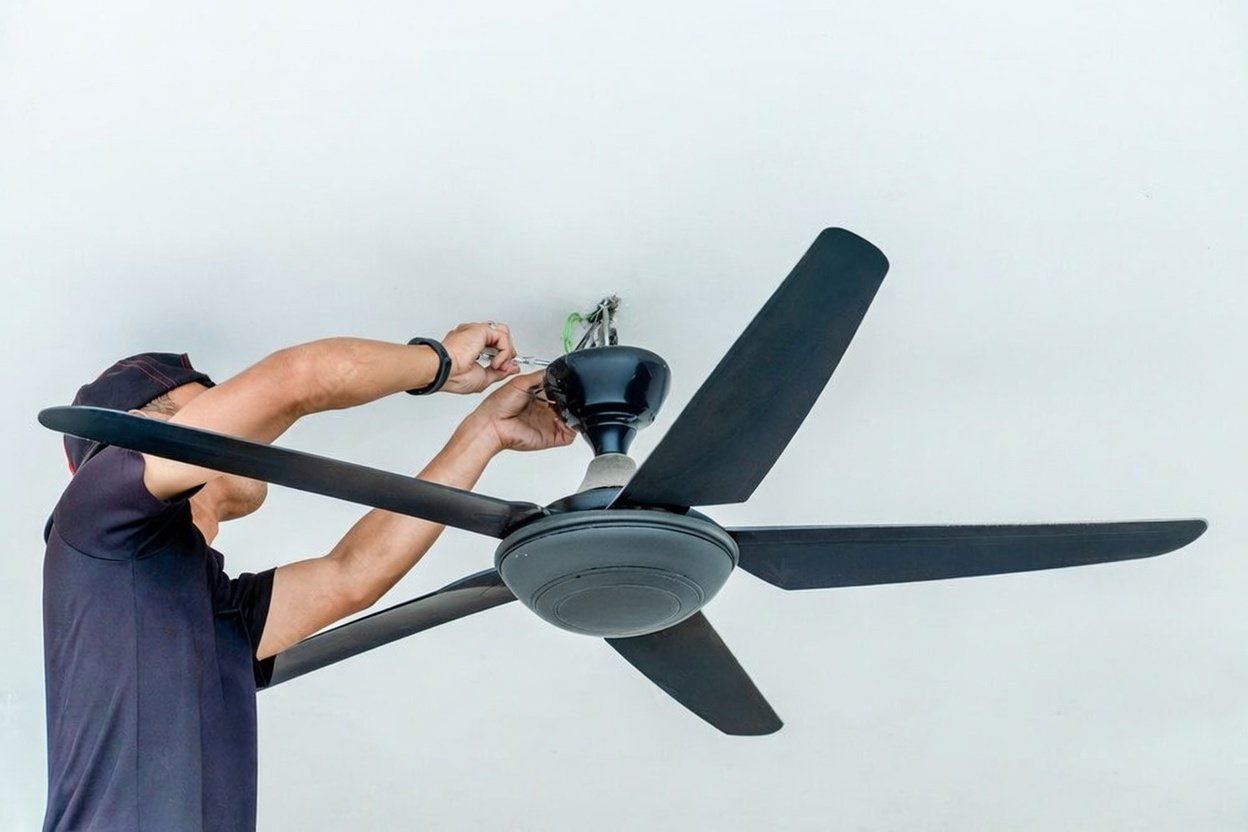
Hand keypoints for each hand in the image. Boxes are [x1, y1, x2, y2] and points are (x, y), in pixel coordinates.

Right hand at [440, 322, 520, 393]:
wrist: (445, 371)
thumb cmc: (454, 376)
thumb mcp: (483, 378)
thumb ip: (500, 372)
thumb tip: (513, 368)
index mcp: (470, 346)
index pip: (493, 344)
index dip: (503, 355)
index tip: (503, 368)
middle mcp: (472, 337)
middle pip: (499, 337)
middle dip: (506, 354)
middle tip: (502, 368)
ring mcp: (476, 332)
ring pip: (503, 335)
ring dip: (506, 352)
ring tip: (499, 365)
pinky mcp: (481, 330)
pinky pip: (502, 337)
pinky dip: (504, 352)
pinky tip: (496, 363)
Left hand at [464, 371, 578, 452]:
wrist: (493, 424)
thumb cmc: (499, 404)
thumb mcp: (521, 381)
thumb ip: (540, 376)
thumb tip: (556, 371)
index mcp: (539, 396)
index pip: (560, 391)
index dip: (565, 387)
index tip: (568, 383)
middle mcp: (545, 410)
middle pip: (568, 404)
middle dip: (571, 399)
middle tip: (567, 394)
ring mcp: (549, 424)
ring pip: (572, 418)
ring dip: (574, 411)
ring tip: (567, 406)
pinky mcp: (552, 437)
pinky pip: (570, 433)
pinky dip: (574, 425)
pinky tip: (564, 417)